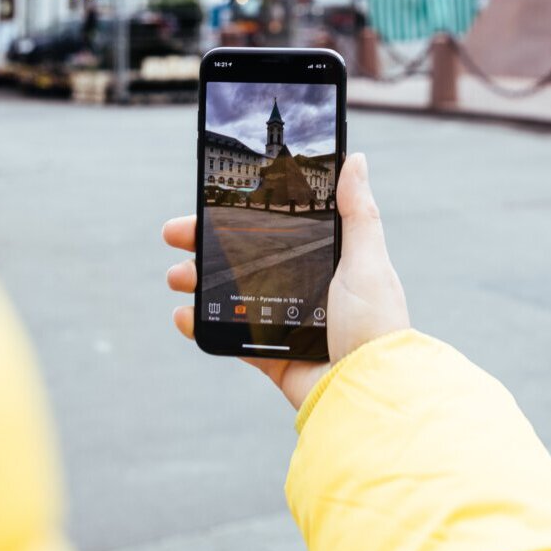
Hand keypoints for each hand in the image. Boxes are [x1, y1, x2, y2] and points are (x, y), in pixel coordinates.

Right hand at [164, 152, 410, 408]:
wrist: (367, 391)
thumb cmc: (375, 323)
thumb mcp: (367, 260)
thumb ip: (357, 213)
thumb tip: (355, 159)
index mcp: (325, 263)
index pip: (275, 229)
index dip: (241, 216)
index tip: (211, 201)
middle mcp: (304, 291)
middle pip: (244, 260)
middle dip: (206, 246)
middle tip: (175, 235)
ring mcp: (285, 325)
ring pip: (231, 297)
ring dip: (199, 283)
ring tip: (176, 276)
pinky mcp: (274, 358)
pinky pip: (230, 340)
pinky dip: (203, 327)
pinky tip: (183, 315)